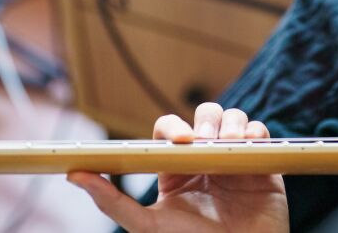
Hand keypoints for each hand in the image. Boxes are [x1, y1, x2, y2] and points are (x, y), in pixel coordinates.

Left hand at [68, 104, 288, 232]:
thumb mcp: (147, 226)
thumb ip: (112, 202)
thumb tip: (74, 175)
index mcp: (176, 168)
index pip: (170, 130)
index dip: (174, 127)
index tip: (181, 141)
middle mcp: (205, 159)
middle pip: (203, 116)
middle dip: (205, 122)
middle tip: (205, 143)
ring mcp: (234, 159)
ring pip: (231, 118)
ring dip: (230, 124)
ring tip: (229, 146)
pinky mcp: (262, 163)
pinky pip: (260, 133)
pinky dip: (254, 132)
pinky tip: (248, 147)